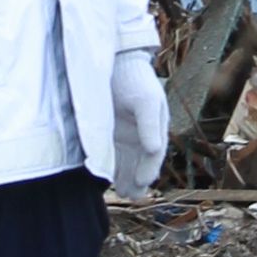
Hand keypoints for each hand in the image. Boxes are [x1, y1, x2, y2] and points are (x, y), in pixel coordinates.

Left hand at [111, 48, 169, 197]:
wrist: (111, 61)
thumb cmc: (133, 77)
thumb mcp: (145, 99)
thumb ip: (150, 124)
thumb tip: (154, 150)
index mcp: (154, 127)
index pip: (153, 154)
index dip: (148, 169)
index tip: (141, 182)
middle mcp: (139, 134)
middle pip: (139, 163)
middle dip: (136, 180)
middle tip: (131, 195)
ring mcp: (121, 135)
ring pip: (123, 163)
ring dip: (123, 178)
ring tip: (120, 192)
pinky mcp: (103, 133)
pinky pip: (106, 155)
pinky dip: (107, 168)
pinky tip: (102, 179)